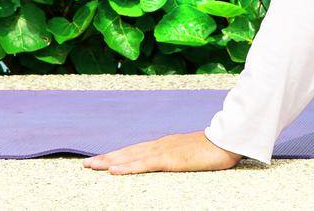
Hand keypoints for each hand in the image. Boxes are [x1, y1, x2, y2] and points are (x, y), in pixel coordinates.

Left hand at [81, 131, 243, 174]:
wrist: (227, 141)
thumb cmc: (213, 149)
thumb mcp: (191, 154)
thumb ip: (179, 157)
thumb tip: (172, 161)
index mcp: (164, 145)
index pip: (135, 151)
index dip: (117, 155)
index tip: (100, 160)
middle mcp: (159, 145)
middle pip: (127, 152)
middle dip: (105, 158)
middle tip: (86, 164)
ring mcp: (163, 151)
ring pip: (130, 157)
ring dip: (109, 162)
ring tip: (91, 166)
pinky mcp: (169, 160)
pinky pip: (143, 165)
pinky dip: (127, 168)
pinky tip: (114, 171)